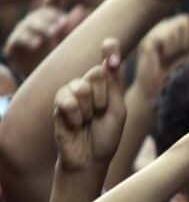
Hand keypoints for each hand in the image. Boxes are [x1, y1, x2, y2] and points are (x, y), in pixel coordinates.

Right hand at [3, 0, 86, 76]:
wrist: (43, 75)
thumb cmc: (59, 55)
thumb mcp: (69, 40)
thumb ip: (73, 25)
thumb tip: (81, 9)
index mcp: (49, 17)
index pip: (51, 3)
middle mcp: (34, 20)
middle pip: (42, 13)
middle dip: (53, 18)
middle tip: (64, 25)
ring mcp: (23, 30)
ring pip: (31, 24)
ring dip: (43, 28)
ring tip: (53, 34)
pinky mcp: (14, 43)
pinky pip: (20, 38)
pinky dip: (29, 40)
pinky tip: (38, 44)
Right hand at [53, 39, 125, 172]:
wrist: (90, 159)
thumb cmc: (107, 135)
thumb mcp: (117, 110)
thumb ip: (114, 85)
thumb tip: (111, 60)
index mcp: (105, 86)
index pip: (107, 63)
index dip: (109, 51)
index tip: (110, 42)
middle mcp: (87, 85)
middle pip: (96, 73)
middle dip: (103, 97)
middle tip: (100, 113)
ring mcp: (70, 93)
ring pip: (81, 87)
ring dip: (89, 109)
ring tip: (88, 121)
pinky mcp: (58, 104)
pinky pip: (67, 101)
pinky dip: (76, 116)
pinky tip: (76, 124)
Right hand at [134, 13, 188, 101]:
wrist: (159, 90)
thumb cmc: (176, 72)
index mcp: (172, 28)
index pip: (186, 20)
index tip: (185, 51)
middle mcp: (160, 27)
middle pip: (182, 22)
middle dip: (184, 42)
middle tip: (175, 56)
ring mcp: (151, 32)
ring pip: (174, 28)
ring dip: (176, 47)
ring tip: (168, 58)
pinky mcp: (145, 40)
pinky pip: (163, 37)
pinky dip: (168, 50)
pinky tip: (162, 59)